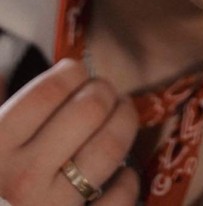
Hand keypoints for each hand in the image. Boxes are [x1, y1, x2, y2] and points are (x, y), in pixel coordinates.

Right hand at [0, 59, 138, 204]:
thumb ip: (10, 116)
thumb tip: (37, 72)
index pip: (48, 91)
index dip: (72, 73)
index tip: (78, 72)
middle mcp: (23, 178)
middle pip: (87, 110)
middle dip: (105, 91)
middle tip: (106, 91)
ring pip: (110, 147)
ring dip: (124, 121)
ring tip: (123, 115)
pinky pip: (119, 197)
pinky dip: (128, 178)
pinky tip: (121, 171)